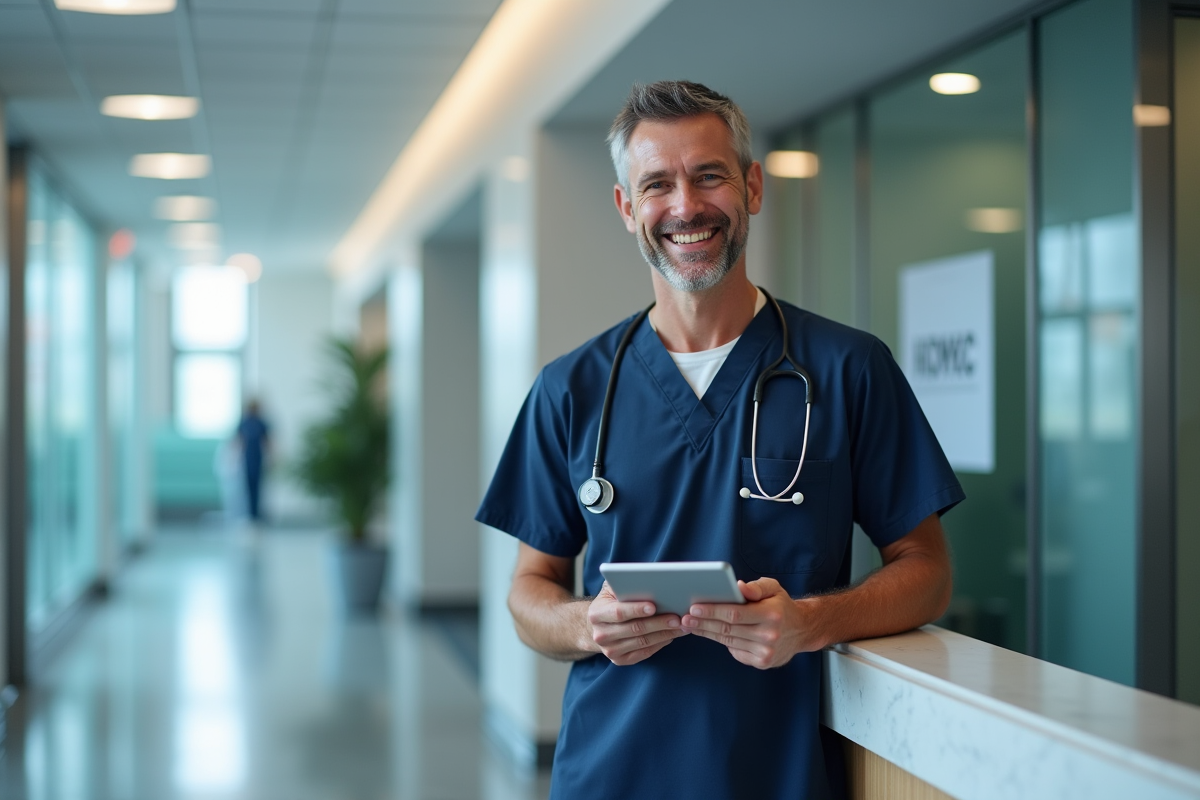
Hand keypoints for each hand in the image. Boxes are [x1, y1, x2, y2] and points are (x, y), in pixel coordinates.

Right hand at [587, 582, 687, 665]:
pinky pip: (644, 653)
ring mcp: (610, 650)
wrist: (598, 626)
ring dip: (664, 634)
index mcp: (596, 614)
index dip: (636, 609)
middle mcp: (601, 634)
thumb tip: (644, 579)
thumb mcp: (611, 589)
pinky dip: (660, 644)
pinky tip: (671, 635)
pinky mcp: (619, 660)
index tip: (654, 606)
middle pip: (635, 629)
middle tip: (677, 618)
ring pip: (642, 642)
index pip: (619, 612)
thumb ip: (622, 584)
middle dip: (658, 623)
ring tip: (680, 626)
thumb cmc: (610, 602)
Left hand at [682, 578, 821, 668]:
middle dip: (703, 623)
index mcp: (771, 614)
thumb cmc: (781, 606)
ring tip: (690, 625)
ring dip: (707, 633)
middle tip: (684, 618)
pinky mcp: (762, 662)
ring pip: (728, 641)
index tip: (694, 608)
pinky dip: (720, 641)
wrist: (802, 630)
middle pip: (728, 629)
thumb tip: (738, 586)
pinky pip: (735, 651)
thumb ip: (756, 587)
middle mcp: (769, 635)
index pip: (735, 614)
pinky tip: (707, 633)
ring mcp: (765, 652)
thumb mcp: (773, 588)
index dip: (712, 611)